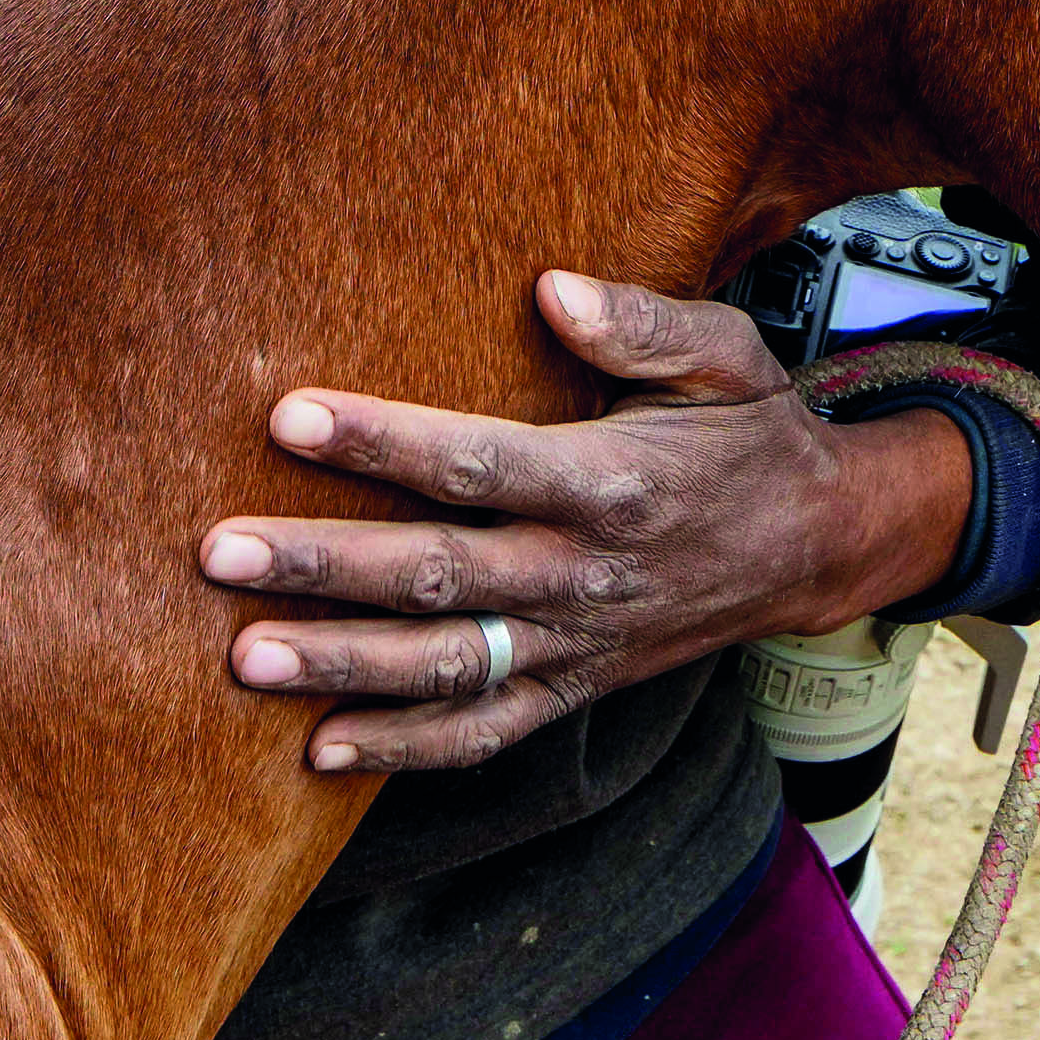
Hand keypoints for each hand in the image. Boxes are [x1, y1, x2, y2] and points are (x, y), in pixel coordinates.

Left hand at [199, 271, 974, 774]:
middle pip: (437, 574)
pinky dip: (405, 751)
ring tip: (246, 655)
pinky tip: (322, 751)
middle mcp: (586, 574)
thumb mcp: (726, 353)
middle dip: (325, 564)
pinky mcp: (575, 690)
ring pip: (444, 666)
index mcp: (614, 481)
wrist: (819, 545)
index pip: (478, 463)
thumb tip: (551, 288)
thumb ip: (641, 321)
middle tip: (221, 551)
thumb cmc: (753, 431)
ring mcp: (576, 644)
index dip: (383, 443)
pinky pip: (483, 732)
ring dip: (342, 666)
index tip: (289, 416)